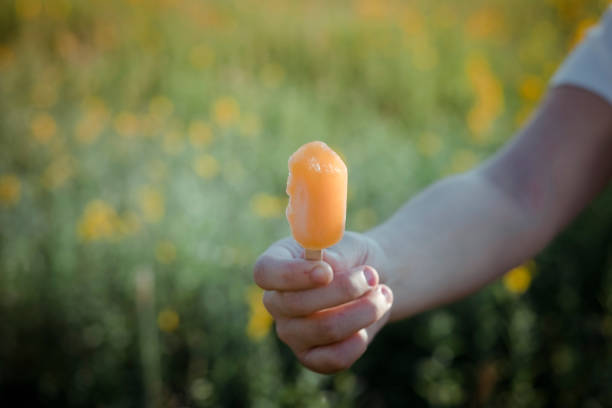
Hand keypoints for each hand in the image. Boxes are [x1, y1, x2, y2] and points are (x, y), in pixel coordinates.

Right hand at [253, 231, 392, 373]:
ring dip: (364, 310)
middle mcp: (277, 301)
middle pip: (295, 304)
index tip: (326, 272)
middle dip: (344, 289)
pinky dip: (360, 340)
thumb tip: (325, 263)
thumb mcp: (347, 246)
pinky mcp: (311, 357)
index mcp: (277, 264)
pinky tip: (371, 321)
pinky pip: (334, 358)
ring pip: (324, 329)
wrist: (372, 283)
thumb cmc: (353, 258)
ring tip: (382, 293)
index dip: (292, 274)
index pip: (265, 272)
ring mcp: (291, 332)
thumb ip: (334, 253)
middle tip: (372, 275)